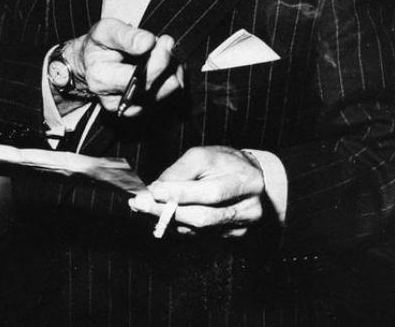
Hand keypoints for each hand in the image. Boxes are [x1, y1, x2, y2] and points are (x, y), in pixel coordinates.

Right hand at [62, 18, 182, 115]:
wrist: (94, 63)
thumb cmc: (100, 45)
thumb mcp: (106, 30)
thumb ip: (126, 35)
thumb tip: (148, 43)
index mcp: (101, 80)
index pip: (137, 78)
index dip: (157, 60)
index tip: (165, 41)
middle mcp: (114, 101)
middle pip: (154, 87)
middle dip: (167, 62)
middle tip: (166, 42)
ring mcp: (130, 108)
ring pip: (167, 92)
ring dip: (172, 70)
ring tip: (163, 52)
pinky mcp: (145, 109)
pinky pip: (172, 96)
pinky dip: (174, 77)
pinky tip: (166, 64)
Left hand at [130, 146, 264, 236]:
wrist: (253, 178)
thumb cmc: (224, 163)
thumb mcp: (203, 156)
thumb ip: (179, 172)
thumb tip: (155, 190)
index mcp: (245, 181)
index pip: (211, 193)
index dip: (181, 194)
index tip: (153, 191)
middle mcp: (249, 208)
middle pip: (204, 217)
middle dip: (168, 211)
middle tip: (141, 204)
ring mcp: (243, 227)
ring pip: (199, 230)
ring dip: (170, 220)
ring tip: (148, 207)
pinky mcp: (235, 237)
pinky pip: (201, 236)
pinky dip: (182, 225)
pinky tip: (170, 214)